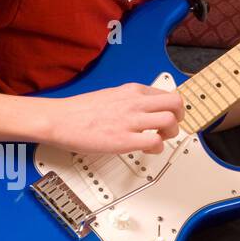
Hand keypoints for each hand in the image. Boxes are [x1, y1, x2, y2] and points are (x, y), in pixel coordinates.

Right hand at [53, 83, 184, 153]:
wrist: (60, 119)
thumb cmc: (81, 111)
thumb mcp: (112, 96)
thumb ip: (131, 101)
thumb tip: (146, 109)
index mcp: (132, 91)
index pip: (168, 94)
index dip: (173, 109)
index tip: (168, 117)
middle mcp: (134, 103)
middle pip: (176, 103)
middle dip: (179, 118)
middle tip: (169, 128)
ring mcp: (130, 121)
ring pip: (170, 121)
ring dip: (170, 134)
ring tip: (157, 139)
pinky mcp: (124, 140)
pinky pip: (155, 142)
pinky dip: (157, 148)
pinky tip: (146, 149)